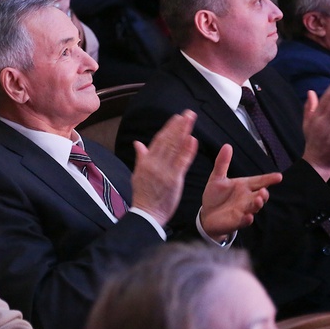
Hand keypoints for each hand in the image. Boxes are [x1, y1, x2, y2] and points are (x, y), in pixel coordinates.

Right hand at [130, 110, 197, 225]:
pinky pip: (182, 163)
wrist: (146, 215)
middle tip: (188, 113)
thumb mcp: (137, 174)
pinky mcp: (173, 180)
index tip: (176, 117)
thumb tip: (138, 143)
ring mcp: (164, 171)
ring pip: (175, 148)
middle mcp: (154, 164)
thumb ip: (141, 157)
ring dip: (184, 132)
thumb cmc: (143, 196)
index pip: (159, 140)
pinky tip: (192, 140)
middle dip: (179, 126)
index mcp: (146, 162)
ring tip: (191, 120)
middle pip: (168, 140)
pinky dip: (187, 151)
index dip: (169, 128)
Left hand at [199, 144, 281, 241]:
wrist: (207, 215)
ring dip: (257, 204)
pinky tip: (249, 217)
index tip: (279, 176)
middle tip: (263, 190)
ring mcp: (243, 210)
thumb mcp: (217, 178)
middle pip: (260, 195)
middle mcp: (247, 198)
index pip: (259, 181)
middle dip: (263, 193)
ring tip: (259, 200)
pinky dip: (247, 219)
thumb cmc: (215, 196)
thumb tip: (227, 146)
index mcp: (244, 186)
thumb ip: (222, 163)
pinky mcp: (236, 221)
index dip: (269, 179)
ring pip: (254, 207)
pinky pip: (244, 221)